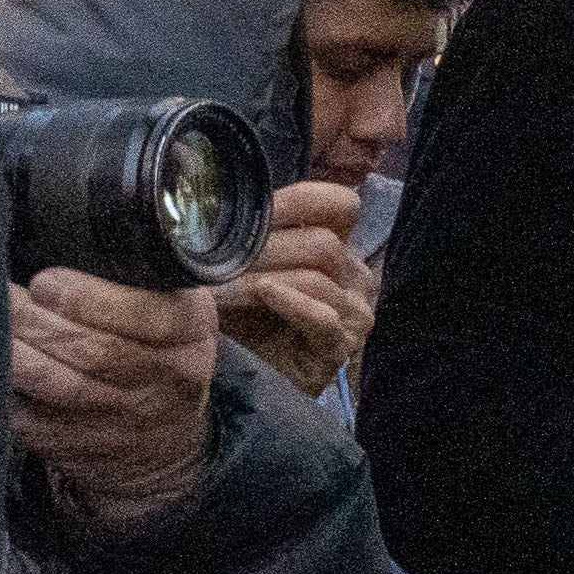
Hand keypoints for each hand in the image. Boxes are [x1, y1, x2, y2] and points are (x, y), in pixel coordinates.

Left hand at [11, 267, 216, 527]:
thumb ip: (143, 282)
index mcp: (192, 338)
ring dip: (13, 350)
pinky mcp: (76, 441)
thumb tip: (70, 236)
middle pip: (96, 351)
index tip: (46, 282)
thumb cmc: (160, 356)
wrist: (167, 444)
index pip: (156, 318)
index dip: (93, 300)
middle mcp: (165, 381)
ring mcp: (120, 418)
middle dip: (36, 318)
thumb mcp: (177, 314)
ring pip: (56, 383)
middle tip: (0, 292)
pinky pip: (29, 413)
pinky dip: (5, 383)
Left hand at [212, 180, 371, 395]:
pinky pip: (322, 317)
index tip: (257, 210)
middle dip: (266, 248)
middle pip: (324, 243)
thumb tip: (219, 200)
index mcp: (335, 250)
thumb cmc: (241, 314)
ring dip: (265, 277)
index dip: (301, 201)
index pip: (341, 205)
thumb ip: (248, 234)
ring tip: (223, 283)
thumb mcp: (243, 265)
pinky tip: (263, 295)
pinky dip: (290, 303)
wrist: (241, 373)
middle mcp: (353, 278)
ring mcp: (353, 314)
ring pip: (318, 278)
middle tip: (219, 256)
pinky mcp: (340, 347)